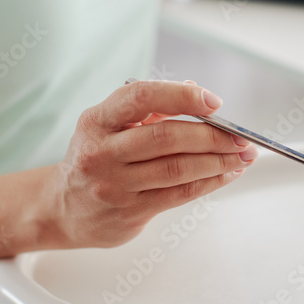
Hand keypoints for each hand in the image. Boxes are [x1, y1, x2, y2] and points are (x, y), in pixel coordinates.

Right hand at [50, 80, 256, 247]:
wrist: (62, 209)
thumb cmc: (95, 158)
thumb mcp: (109, 126)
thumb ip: (150, 108)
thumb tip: (195, 90)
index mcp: (96, 121)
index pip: (141, 97)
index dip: (181, 97)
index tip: (213, 102)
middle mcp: (101, 152)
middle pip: (166, 138)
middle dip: (212, 136)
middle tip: (241, 137)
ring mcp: (114, 185)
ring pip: (177, 170)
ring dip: (218, 162)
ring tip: (242, 157)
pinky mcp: (129, 212)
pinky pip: (179, 195)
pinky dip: (209, 182)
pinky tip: (226, 174)